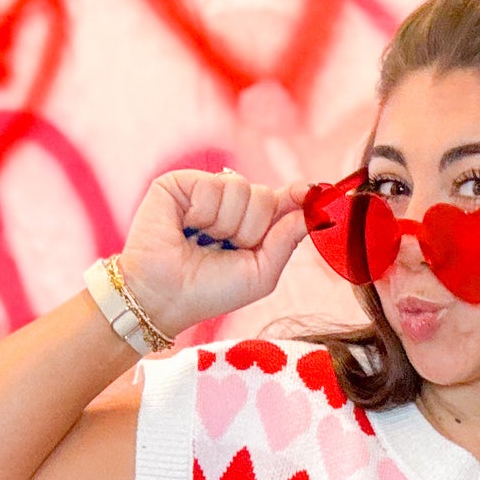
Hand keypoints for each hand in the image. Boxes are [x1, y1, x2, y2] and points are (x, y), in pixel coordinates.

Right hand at [118, 168, 314, 337]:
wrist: (166, 296)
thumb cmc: (210, 292)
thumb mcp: (260, 274)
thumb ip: (287, 242)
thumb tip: (313, 212)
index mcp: (248, 226)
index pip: (278, 202)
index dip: (296, 196)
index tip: (312, 191)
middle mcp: (228, 206)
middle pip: (264, 195)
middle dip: (250, 229)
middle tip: (223, 248)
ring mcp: (204, 191)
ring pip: (240, 188)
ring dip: (225, 224)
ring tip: (202, 240)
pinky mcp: (180, 183)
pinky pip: (214, 185)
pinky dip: (204, 213)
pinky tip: (186, 227)